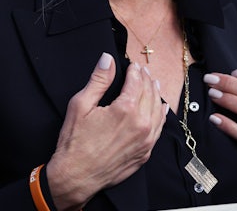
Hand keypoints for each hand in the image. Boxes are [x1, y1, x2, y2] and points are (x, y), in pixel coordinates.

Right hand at [46, 53, 166, 209]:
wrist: (76, 176)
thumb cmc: (75, 142)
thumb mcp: (81, 105)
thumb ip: (98, 80)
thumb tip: (107, 59)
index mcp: (126, 109)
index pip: (136, 82)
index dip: (134, 71)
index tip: (132, 65)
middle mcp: (141, 124)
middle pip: (150, 93)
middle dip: (146, 79)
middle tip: (142, 70)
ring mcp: (145, 140)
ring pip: (158, 110)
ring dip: (156, 94)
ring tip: (154, 83)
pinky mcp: (145, 153)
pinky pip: (159, 129)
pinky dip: (161, 115)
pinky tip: (161, 109)